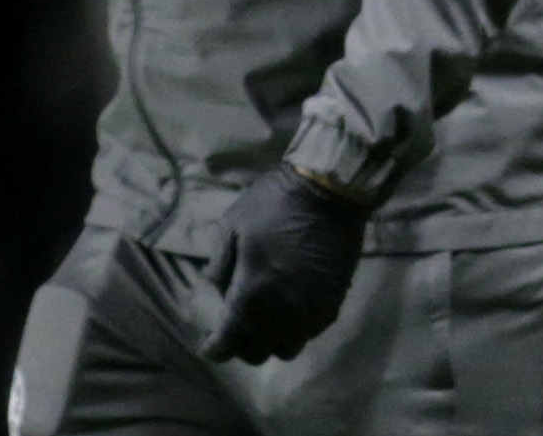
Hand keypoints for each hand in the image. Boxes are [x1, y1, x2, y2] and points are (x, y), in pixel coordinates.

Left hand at [198, 167, 367, 364]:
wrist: (329, 189)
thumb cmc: (274, 204)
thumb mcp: (231, 227)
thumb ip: (217, 269)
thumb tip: (209, 296)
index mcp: (252, 294)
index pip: (227, 343)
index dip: (214, 348)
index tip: (210, 342)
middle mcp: (282, 313)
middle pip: (257, 353)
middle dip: (242, 344)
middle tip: (237, 324)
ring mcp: (311, 311)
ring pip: (287, 349)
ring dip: (272, 340)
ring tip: (266, 318)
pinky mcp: (333, 303)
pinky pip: (310, 333)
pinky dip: (296, 328)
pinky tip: (291, 306)